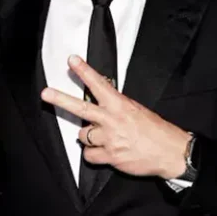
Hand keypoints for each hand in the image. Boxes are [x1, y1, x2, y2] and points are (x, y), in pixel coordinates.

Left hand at [40, 55, 191, 178]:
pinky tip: (104, 150)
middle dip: (61, 99)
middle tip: (46, 93)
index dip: (84, 71)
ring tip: (102, 136)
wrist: (170, 152)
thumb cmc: (155, 129)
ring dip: (88, 136)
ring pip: (82, 135)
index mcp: (120, 105)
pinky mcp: (110, 157)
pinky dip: (93, 153)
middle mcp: (112, 120)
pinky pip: (89, 155)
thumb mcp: (136, 109)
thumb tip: (100, 100)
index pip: (98, 84)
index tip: (72, 60)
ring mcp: (109, 139)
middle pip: (80, 108)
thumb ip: (116, 105)